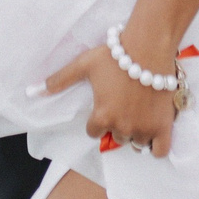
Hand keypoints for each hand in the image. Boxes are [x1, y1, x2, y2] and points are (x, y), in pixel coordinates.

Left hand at [42, 34, 178, 156]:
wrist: (148, 47)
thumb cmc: (114, 55)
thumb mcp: (84, 65)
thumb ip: (60, 79)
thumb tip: (34, 90)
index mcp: (102, 116)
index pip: (93, 132)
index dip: (98, 120)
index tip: (105, 107)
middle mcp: (122, 126)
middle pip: (116, 136)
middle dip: (118, 124)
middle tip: (123, 106)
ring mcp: (144, 128)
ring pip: (136, 142)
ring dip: (136, 132)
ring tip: (138, 114)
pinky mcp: (163, 126)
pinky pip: (159, 150)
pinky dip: (155, 145)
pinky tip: (153, 133)